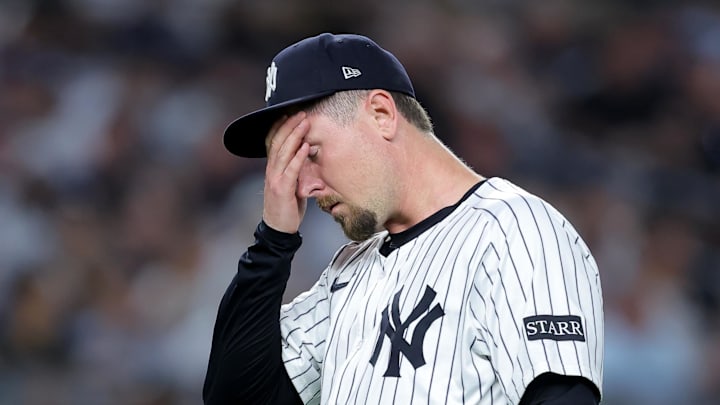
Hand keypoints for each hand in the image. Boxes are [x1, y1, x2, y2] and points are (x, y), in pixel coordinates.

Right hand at [262, 112, 309, 233]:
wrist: (279, 229)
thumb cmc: (287, 207)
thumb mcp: (291, 185)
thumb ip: (295, 170)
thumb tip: (307, 155)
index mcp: (272, 168)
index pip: (273, 141)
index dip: (280, 126)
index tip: (290, 113)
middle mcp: (271, 171)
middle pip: (278, 142)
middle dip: (290, 125)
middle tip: (302, 112)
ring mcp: (275, 179)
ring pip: (283, 152)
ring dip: (295, 135)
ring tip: (305, 122)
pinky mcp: (282, 190)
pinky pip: (291, 170)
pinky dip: (298, 157)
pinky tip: (305, 147)